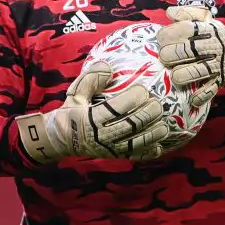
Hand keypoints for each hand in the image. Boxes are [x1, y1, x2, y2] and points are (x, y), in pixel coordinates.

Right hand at [16, 61, 168, 162]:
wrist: (61, 140)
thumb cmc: (72, 112)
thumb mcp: (75, 93)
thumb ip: (90, 79)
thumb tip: (109, 68)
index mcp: (90, 118)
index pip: (116, 108)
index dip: (133, 98)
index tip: (142, 89)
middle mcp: (101, 135)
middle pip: (131, 125)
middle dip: (148, 113)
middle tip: (157, 103)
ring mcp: (110, 148)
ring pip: (137, 142)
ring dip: (153, 133)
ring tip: (163, 123)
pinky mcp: (116, 157)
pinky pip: (136, 156)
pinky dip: (149, 151)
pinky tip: (159, 144)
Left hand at [156, 6, 224, 106]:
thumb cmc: (213, 36)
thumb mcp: (204, 20)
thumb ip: (186, 13)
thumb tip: (169, 12)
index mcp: (207, 30)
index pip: (185, 29)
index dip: (168, 34)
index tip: (161, 38)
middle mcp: (212, 47)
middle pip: (185, 51)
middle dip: (169, 55)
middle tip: (164, 57)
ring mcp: (216, 66)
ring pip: (195, 72)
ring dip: (180, 75)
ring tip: (174, 75)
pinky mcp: (218, 81)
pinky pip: (208, 90)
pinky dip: (199, 95)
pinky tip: (191, 97)